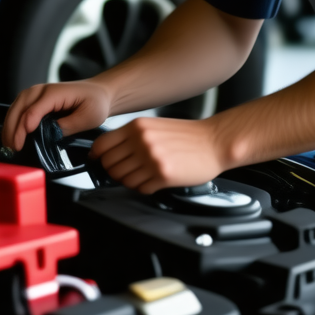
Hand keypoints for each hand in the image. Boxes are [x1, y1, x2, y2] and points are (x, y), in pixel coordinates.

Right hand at [2, 80, 112, 150]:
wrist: (99, 93)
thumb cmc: (96, 102)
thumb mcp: (88, 117)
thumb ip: (68, 126)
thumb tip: (50, 135)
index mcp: (55, 93)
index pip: (34, 110)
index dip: (25, 127)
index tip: (20, 144)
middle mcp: (42, 90)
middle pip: (20, 108)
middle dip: (12, 129)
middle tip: (12, 148)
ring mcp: (37, 94)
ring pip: (15, 108)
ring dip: (9, 126)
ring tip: (8, 144)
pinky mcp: (36, 100)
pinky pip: (19, 109)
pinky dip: (13, 122)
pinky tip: (12, 135)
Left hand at [89, 117, 228, 194]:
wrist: (215, 141)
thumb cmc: (188, 135)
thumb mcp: (155, 126)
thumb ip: (132, 136)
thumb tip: (108, 152)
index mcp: (137, 127)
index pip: (102, 146)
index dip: (100, 156)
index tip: (103, 161)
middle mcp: (142, 141)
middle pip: (110, 165)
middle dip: (116, 171)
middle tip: (129, 170)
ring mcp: (151, 159)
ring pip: (123, 179)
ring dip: (131, 180)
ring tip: (145, 175)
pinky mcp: (162, 175)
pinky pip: (140, 188)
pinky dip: (144, 187)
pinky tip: (155, 180)